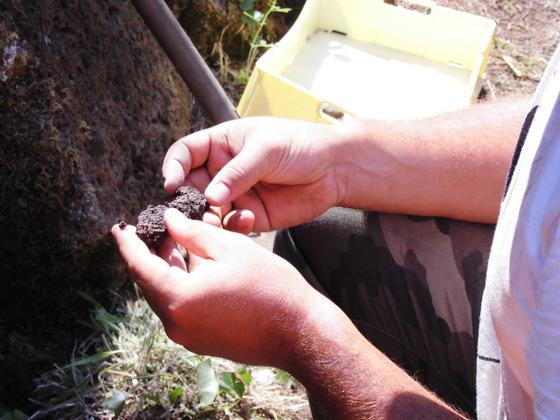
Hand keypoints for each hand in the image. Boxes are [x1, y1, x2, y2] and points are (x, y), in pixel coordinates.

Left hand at [111, 208, 322, 367]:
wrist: (300, 332)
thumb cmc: (270, 287)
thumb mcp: (231, 249)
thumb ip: (193, 233)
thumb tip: (168, 220)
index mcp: (178, 299)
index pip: (139, 266)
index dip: (128, 243)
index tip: (119, 227)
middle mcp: (176, 323)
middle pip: (152, 281)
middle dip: (152, 252)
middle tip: (156, 228)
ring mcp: (189, 336)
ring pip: (168, 294)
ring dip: (170, 268)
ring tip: (178, 241)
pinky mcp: (203, 341)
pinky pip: (182, 308)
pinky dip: (183, 284)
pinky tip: (197, 266)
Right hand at [162, 117, 347, 232]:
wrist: (334, 169)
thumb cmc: (300, 145)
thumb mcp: (266, 149)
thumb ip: (237, 172)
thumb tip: (210, 196)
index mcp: (223, 144)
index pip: (186, 153)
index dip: (174, 166)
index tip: (172, 183)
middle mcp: (224, 171)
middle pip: (192, 186)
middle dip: (188, 200)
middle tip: (192, 210)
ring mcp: (236, 195)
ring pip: (208, 211)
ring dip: (208, 218)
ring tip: (216, 220)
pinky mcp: (250, 216)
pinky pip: (230, 225)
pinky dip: (232, 226)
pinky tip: (246, 220)